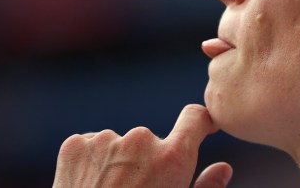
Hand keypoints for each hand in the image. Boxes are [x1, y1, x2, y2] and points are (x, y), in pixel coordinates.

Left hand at [53, 104, 232, 187]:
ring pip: (117, 144)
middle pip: (149, 140)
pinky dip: (90, 162)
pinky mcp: (75, 145)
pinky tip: (88, 187)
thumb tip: (224, 169)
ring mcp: (104, 140)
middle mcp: (140, 140)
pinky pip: (90, 146)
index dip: (201, 122)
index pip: (195, 118)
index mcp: (172, 158)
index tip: (203, 127)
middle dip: (144, 160)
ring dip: (116, 161)